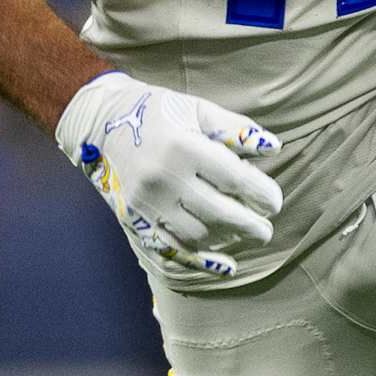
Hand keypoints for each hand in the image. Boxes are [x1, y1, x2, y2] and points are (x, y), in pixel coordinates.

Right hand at [56, 71, 281, 277]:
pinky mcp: (133, 218)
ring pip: (197, 234)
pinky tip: (225, 265)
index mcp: (183, 146)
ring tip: (244, 234)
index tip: (274, 203)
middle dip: (249, 226)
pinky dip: (200, 262)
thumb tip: (274, 147)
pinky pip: (170, 249)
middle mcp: (163, 177)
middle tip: (266, 231)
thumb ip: (235, 129)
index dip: (260, 194)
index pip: (233, 178)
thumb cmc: (158, 112)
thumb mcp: (197, 109)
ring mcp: (146, 202)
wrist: (100, 123)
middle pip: (218, 212)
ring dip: (226, 239)